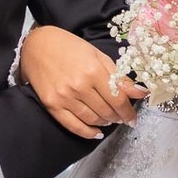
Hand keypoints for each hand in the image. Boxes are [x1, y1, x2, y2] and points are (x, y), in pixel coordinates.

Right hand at [19, 25, 145, 139]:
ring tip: (108, 119)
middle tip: (121, 117)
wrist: (37, 45)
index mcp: (93, 70)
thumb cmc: (69, 47)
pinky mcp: (52, 105)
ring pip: (92, 120)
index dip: (128, 112)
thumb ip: (118, 77)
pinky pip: (73, 125)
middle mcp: (79, 86)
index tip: (133, 118)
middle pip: (106, 111)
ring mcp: (64, 97)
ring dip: (104, 123)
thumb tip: (141, 93)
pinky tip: (96, 132)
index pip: (117, 99)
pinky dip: (87, 132)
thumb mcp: (98, 56)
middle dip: (117, 117)